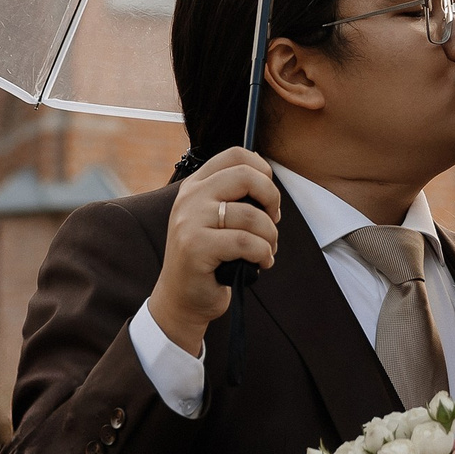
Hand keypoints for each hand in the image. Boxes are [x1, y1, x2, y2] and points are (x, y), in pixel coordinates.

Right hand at [145, 151, 279, 354]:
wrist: (181, 299)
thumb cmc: (208, 259)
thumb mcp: (214, 219)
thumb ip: (232, 196)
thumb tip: (266, 176)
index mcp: (196, 185)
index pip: (235, 155)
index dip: (262, 171)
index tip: (267, 196)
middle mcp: (190, 197)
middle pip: (245, 176)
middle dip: (271, 198)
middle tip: (273, 220)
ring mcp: (190, 221)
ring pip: (250, 214)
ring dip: (270, 235)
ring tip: (268, 249)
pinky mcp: (196, 248)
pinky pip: (246, 242)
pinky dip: (263, 253)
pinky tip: (262, 262)